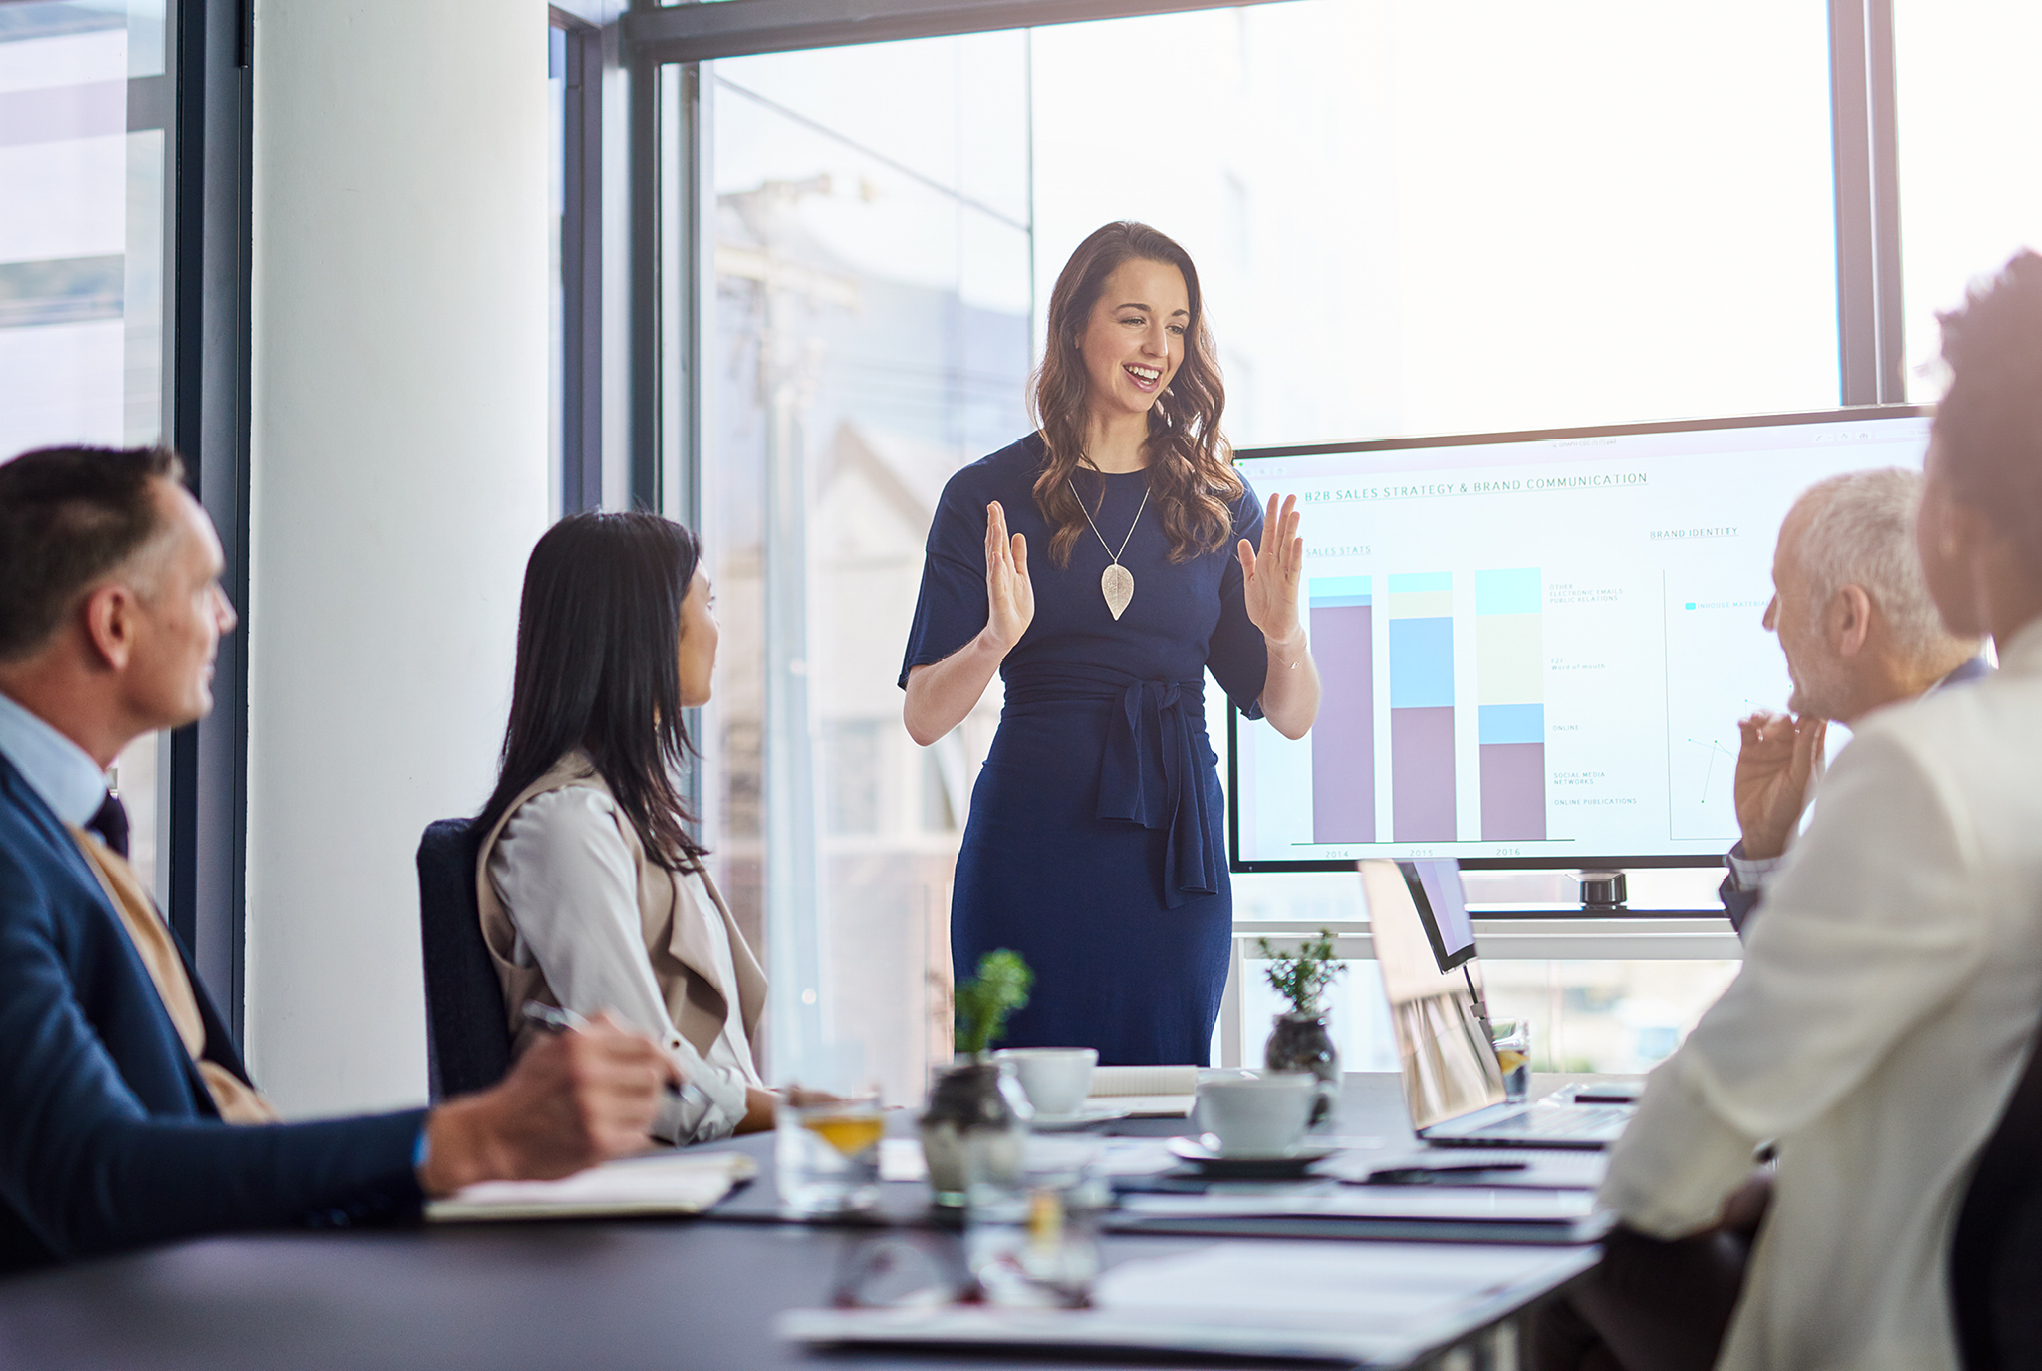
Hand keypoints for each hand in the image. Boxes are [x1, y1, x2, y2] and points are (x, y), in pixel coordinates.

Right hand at [417, 1012, 678, 1195]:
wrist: (492, 1136)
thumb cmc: (525, 1094)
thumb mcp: (552, 1046)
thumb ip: (595, 1032)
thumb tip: (637, 1034)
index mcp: (580, 1045)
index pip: (646, 1044)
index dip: (667, 1058)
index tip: (675, 1069)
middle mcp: (588, 1075)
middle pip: (654, 1075)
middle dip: (654, 1085)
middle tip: (643, 1093)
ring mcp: (594, 1111)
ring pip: (650, 1106)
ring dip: (641, 1111)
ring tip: (616, 1114)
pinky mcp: (597, 1143)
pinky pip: (638, 1136)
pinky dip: (631, 1136)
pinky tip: (608, 1132)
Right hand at [979, 501, 1033, 654]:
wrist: (1008, 632)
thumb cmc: (1013, 605)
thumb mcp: (1021, 576)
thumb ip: (1019, 556)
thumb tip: (1018, 535)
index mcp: (1005, 566)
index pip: (1000, 540)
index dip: (998, 522)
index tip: (995, 504)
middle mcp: (999, 572)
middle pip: (995, 545)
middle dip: (995, 525)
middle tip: (992, 506)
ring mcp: (997, 585)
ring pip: (995, 560)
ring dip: (995, 543)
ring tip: (996, 525)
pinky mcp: (999, 600)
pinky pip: (997, 582)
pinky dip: (996, 569)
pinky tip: (996, 557)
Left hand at [1238, 493, 1302, 646]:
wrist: (1273, 630)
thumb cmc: (1264, 606)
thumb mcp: (1250, 580)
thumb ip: (1248, 561)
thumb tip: (1244, 541)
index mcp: (1266, 561)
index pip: (1270, 532)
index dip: (1272, 514)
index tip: (1275, 495)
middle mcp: (1277, 564)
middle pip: (1281, 535)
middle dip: (1284, 515)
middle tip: (1290, 494)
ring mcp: (1285, 575)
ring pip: (1288, 548)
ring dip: (1291, 530)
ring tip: (1295, 511)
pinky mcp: (1290, 588)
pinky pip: (1294, 569)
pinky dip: (1296, 555)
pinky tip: (1299, 541)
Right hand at [1733, 711, 1825, 859]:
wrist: (1761, 825)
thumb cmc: (1789, 807)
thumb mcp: (1801, 778)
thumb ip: (1806, 749)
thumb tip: (1814, 720)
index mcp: (1811, 751)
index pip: (1814, 723)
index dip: (1810, 710)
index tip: (1805, 703)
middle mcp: (1791, 746)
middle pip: (1788, 718)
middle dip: (1781, 715)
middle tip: (1776, 721)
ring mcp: (1770, 748)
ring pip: (1767, 721)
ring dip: (1762, 715)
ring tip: (1755, 720)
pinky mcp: (1749, 751)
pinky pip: (1748, 731)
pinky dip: (1745, 724)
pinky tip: (1744, 724)